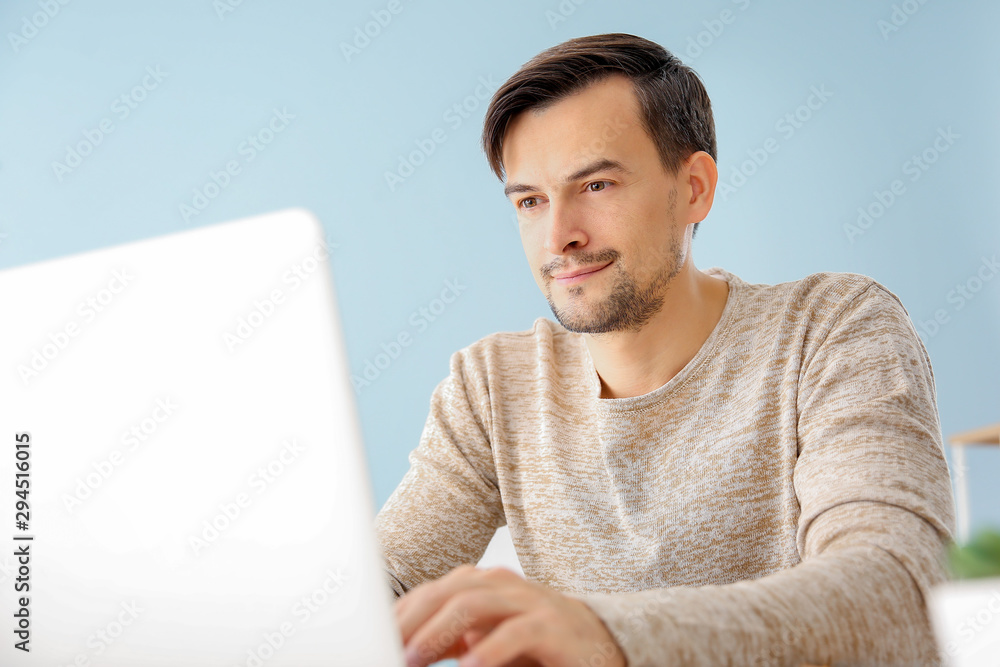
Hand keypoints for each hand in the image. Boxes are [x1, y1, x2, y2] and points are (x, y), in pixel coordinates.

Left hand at [394, 564, 626, 666]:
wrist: (601, 645)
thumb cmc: (535, 647)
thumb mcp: (485, 640)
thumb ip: (449, 639)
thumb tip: (404, 646)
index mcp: (483, 585)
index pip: (433, 591)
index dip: (401, 612)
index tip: (373, 634)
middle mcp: (504, 586)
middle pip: (448, 591)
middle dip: (412, 619)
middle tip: (386, 647)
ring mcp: (530, 602)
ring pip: (475, 603)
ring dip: (439, 631)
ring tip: (413, 657)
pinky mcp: (554, 627)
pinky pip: (517, 633)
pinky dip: (490, 649)